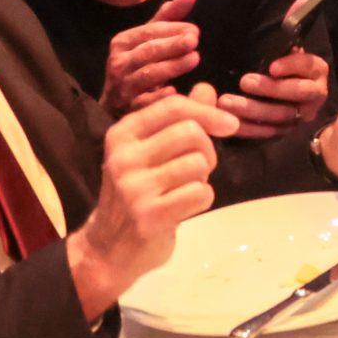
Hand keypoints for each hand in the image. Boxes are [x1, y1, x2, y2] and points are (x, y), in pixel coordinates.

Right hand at [69, 84, 237, 318]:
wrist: (108, 249)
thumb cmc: (136, 194)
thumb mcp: (151, 152)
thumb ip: (180, 121)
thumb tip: (207, 88)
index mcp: (122, 135)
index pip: (173, 106)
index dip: (208, 111)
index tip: (230, 124)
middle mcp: (123, 157)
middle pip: (191, 132)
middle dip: (207, 150)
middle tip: (197, 169)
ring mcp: (134, 187)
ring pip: (198, 164)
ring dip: (203, 177)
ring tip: (184, 189)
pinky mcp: (149, 215)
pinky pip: (200, 193)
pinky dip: (202, 200)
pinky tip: (184, 208)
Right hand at [100, 0, 199, 114]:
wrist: (116, 105)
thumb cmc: (137, 65)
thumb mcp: (149, 40)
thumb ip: (168, 19)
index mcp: (122, 42)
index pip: (148, 32)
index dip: (172, 29)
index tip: (194, 30)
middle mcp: (118, 62)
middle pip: (148, 51)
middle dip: (172, 44)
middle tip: (195, 40)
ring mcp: (122, 86)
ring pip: (147, 74)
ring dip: (172, 66)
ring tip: (195, 58)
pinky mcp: (128, 108)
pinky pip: (144, 102)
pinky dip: (158, 96)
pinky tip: (175, 90)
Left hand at [219, 50, 331, 137]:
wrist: (286, 94)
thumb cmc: (279, 66)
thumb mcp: (283, 55)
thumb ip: (280, 51)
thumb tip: (271, 44)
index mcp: (316, 71)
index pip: (308, 65)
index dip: (291, 66)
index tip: (271, 67)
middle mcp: (315, 95)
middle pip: (298, 92)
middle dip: (271, 88)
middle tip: (245, 82)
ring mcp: (302, 115)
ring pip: (281, 115)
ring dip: (253, 109)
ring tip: (227, 102)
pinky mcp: (286, 131)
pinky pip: (268, 132)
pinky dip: (248, 128)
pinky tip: (229, 120)